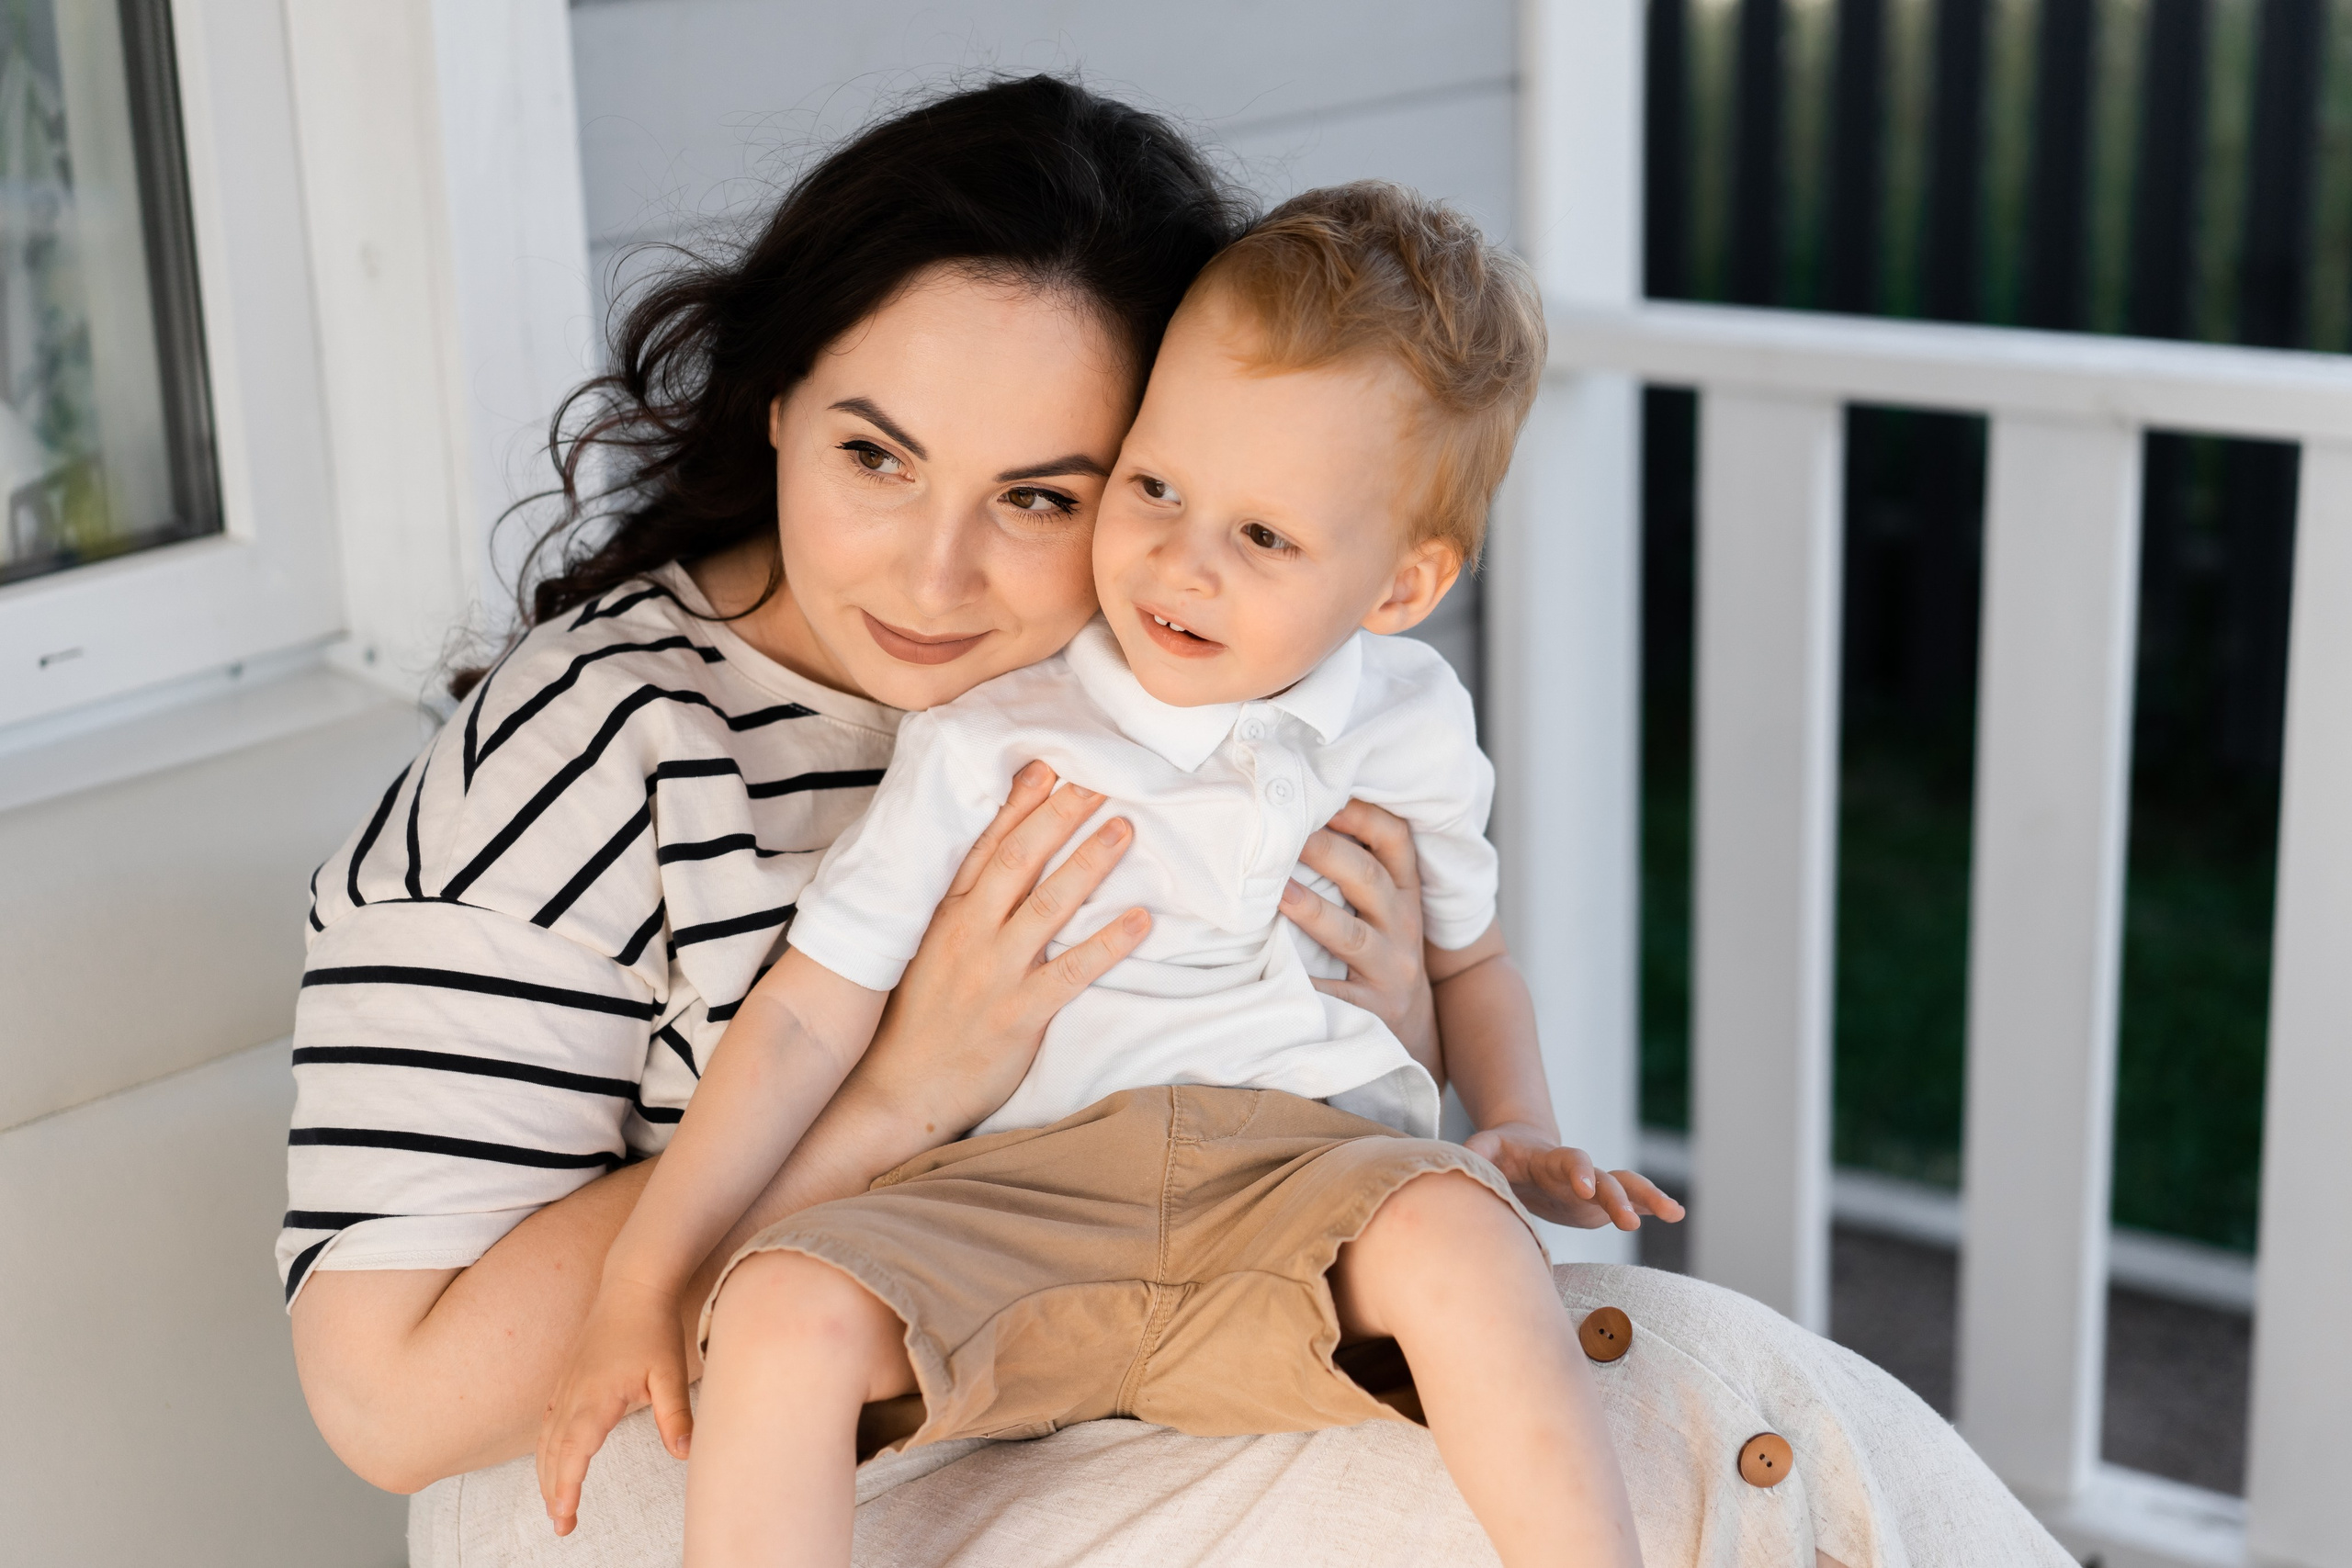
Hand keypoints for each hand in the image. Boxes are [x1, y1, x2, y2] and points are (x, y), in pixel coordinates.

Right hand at [535, 1276, 691, 1536]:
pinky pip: (548, 1420)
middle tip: (561, 1527)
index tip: (565, 1516)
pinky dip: (545, 1447)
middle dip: (554, 1492)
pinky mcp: (569, 1377)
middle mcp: (574, 1395)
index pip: (575, 1452)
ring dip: (546, 1473)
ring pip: (547, 1439)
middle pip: (554, 1453)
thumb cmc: (653, 1326)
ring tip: (554, 1504)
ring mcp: (567, 1385)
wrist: (632, 1284)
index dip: (567, 1487)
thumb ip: (675, 1414)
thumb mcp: (670, 1371)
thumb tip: (685, 1453)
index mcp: (596, 1397)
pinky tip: (548, 1459)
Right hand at [857, 761, 1150, 1142]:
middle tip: (1099, 780)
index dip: (1017, 805)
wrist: (899, 1090)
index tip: (1048, 767)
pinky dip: (1108, 944)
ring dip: (1088, 863)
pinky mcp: (1019, 1014)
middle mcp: (968, 934)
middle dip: (1060, 816)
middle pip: (1018, 860)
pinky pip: (1071, 971)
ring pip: (1047, 905)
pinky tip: (1140, 920)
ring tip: (1124, 829)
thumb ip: (963, 910)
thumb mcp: (928, 952)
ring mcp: (994, 973)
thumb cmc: (919, 1020)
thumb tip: (998, 870)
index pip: (984, 847)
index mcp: (946, 916)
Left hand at [1280, 799, 1437, 1071]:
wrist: (1415, 1037)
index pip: (1395, 840)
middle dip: (1329, 852)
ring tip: (1278, 892)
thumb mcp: (1386, 911)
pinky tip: (1272, 969)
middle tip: (1286, 833)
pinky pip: (1336, 995)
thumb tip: (1297, 816)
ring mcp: (1391, 971)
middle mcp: (1403, 927)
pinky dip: (1307, 983)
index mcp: (1404, 894)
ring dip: (1314, 911)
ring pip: (1353, 936)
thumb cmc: (1382, 956)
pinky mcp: (1373, 1012)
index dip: (1362, 814)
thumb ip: (1358, 869)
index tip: (1324, 794)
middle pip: (1370, 880)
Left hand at [1466, 1121, 1686, 1231]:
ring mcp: (1592, 1187)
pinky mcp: (1599, 1203)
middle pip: (1603, 1179)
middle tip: (1628, 1220)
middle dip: (1616, 1197)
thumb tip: (1465, 1162)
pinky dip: (1652, 1206)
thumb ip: (1477, 1153)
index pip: (1568, 1160)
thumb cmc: (1499, 1154)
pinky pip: (1631, 1201)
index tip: (1584, 1188)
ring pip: (1626, 1187)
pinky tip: (1675, 1214)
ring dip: (1648, 1198)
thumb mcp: (1485, 1148)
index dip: (1577, 1172)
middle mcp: (1577, 1172)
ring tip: (1674, 1212)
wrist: (1521, 1151)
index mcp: (1550, 1159)